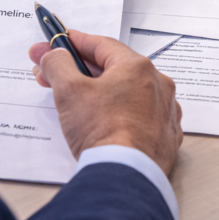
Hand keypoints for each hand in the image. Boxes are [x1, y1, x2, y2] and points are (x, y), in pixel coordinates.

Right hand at [28, 31, 182, 174]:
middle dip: (79, 70)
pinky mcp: (165, 136)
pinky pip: (139, 115)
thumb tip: (54, 55)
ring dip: (100, 92)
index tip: (56, 43)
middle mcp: (157, 85)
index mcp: (137, 67)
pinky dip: (119, 113)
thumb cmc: (103, 133)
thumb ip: (58, 64)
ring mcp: (164, 111)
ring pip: (127, 92)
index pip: (100, 45)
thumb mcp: (69, 90)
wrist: (125, 176)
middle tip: (53, 74)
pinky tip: (102, 120)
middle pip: (112, 69)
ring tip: (74, 101)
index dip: (73, 43)